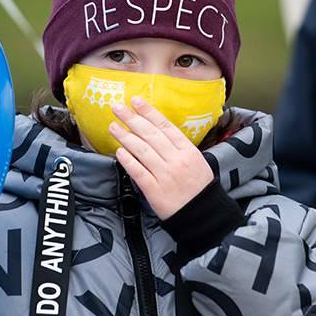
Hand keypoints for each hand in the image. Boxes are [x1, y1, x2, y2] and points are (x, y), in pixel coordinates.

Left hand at [109, 96, 214, 219]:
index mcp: (188, 151)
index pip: (165, 126)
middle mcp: (176, 160)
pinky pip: (139, 172)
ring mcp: (165, 175)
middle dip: (132, 119)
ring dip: (125, 136)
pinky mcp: (155, 190)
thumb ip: (179, 147)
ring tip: (113, 126)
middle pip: (151, 135)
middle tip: (117, 108)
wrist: (201, 214)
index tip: (136, 101)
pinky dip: (128, 160)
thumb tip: (159, 130)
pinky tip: (119, 151)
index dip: (149, 112)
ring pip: (142, 151)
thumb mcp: (197, 161)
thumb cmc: (198, 186)